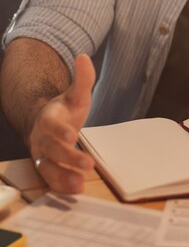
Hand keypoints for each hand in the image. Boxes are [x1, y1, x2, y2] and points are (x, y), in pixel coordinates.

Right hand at [29, 54, 95, 193]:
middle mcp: (41, 138)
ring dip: (62, 176)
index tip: (72, 134)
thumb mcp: (76, 94)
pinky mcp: (46, 168)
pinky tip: (76, 190)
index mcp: (48, 117)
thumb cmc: (65, 109)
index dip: (59, 130)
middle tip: (88, 164)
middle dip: (68, 157)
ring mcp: (41, 155)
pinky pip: (50, 179)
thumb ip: (83, 78)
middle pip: (51, 149)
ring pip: (47, 168)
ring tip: (79, 183)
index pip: (50, 124)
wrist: (48, 123)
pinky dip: (61, 186)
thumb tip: (84, 56)